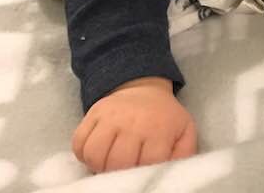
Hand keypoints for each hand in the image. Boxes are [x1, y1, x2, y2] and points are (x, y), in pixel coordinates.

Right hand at [72, 77, 196, 172]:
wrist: (144, 89)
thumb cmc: (164, 117)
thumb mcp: (184, 132)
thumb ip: (183, 155)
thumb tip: (172, 173)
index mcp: (159, 128)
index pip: (146, 164)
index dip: (143, 175)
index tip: (144, 172)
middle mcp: (133, 121)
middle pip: (118, 162)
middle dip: (121, 173)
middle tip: (125, 170)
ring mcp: (110, 116)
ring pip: (95, 154)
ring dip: (100, 166)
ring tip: (110, 165)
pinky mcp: (93, 112)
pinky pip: (79, 143)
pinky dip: (84, 155)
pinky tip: (98, 154)